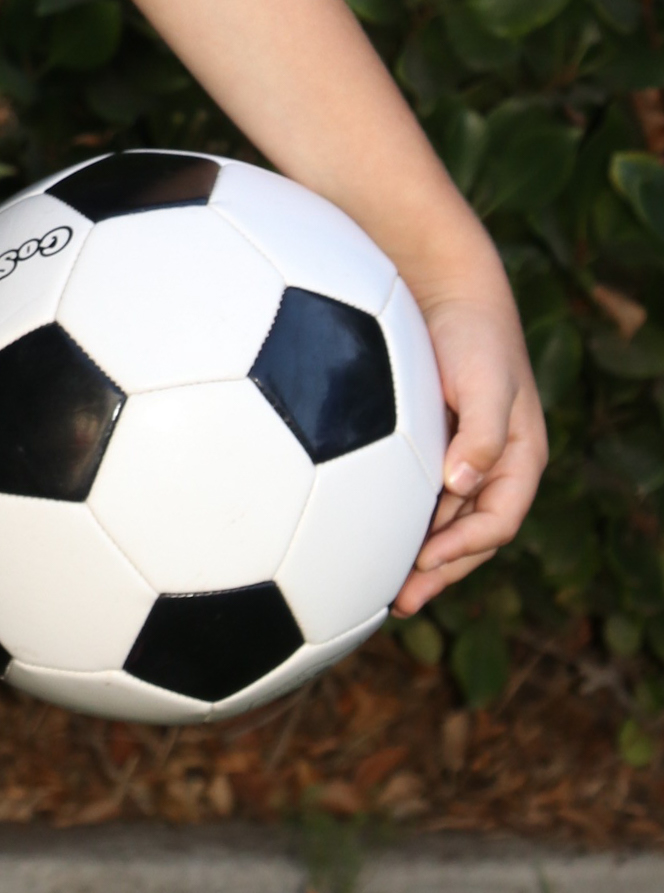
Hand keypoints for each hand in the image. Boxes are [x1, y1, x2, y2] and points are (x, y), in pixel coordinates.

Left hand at [392, 284, 547, 615]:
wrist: (446, 290)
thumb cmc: (473, 334)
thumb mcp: (486, 381)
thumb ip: (481, 432)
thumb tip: (461, 484)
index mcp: (520, 459)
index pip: (498, 521)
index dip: (463, 548)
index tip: (423, 562)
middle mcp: (494, 465)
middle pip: (472, 535)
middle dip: (440, 571)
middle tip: (399, 602)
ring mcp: (463, 457)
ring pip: (445, 521)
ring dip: (421, 555)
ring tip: (383, 587)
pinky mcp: (432, 444)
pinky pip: (422, 495)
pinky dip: (404, 520)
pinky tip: (371, 533)